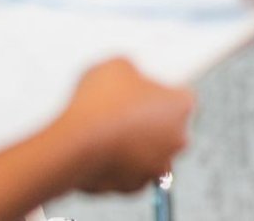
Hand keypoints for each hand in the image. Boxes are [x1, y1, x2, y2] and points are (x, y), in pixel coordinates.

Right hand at [54, 58, 194, 193]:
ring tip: (110, 130)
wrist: (72, 144)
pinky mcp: (132, 188)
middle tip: (126, 109)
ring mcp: (156, 166)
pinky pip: (130, 172)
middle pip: (170, 126)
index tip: (145, 90)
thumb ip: (134, 72)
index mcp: (182, 104)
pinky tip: (102, 150)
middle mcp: (177, 139)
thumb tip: (130, 77)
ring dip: (136, 144)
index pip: (181, 95)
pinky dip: (120, 165)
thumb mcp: (119, 65)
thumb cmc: (99, 104)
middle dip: (151, 119)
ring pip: (151, 152)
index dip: (161, 92)